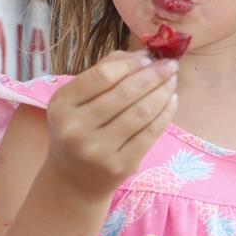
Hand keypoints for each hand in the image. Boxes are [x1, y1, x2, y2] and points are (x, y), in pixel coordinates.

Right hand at [42, 51, 178, 200]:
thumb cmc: (78, 129)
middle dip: (154, 75)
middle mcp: (76, 128)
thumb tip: (142, 54)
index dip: (131, 64)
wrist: (72, 181)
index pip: (103, 76)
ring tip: (173, 81)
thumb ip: (104, 70)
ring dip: (163, 92)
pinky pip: (150, 133)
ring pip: (141, 113)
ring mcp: (98, 150)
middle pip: (125, 93)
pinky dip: (165, 113)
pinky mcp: (120, 166)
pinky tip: (172, 101)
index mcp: (62, 105)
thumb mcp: (76, 100)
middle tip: (171, 65)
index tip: (148, 58)